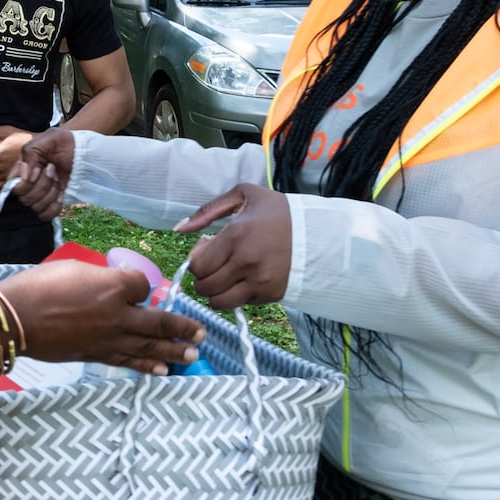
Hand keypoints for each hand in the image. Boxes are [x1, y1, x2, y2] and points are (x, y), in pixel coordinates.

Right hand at [0, 261, 205, 375]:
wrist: (15, 318)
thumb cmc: (40, 286)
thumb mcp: (74, 269)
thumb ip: (101, 278)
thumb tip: (113, 285)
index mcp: (113, 286)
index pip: (143, 285)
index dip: (142, 285)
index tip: (137, 286)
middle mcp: (118, 314)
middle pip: (158, 322)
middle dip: (181, 328)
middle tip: (200, 334)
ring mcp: (108, 338)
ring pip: (148, 347)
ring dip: (173, 351)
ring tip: (192, 356)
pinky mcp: (96, 355)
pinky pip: (127, 361)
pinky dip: (146, 367)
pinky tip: (162, 371)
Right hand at [9, 127, 75, 217]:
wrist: (82, 152)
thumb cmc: (64, 143)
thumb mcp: (48, 139)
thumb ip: (31, 153)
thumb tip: (24, 177)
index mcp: (22, 169)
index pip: (13, 187)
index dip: (25, 183)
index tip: (39, 168)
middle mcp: (28, 184)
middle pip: (25, 199)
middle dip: (43, 185)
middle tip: (53, 170)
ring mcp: (39, 195)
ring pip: (36, 207)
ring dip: (51, 193)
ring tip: (58, 179)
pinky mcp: (50, 203)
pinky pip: (46, 215)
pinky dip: (54, 207)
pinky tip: (61, 194)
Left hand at [175, 184, 291, 310]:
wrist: (319, 233)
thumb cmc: (278, 212)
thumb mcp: (244, 195)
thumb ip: (207, 210)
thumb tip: (179, 228)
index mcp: (236, 235)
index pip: (198, 265)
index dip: (197, 261)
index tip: (207, 252)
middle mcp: (245, 262)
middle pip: (205, 286)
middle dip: (204, 278)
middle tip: (215, 266)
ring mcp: (259, 282)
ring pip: (218, 302)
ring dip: (216, 292)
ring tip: (225, 278)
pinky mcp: (270, 295)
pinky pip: (240, 304)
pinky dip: (236, 296)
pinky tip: (245, 280)